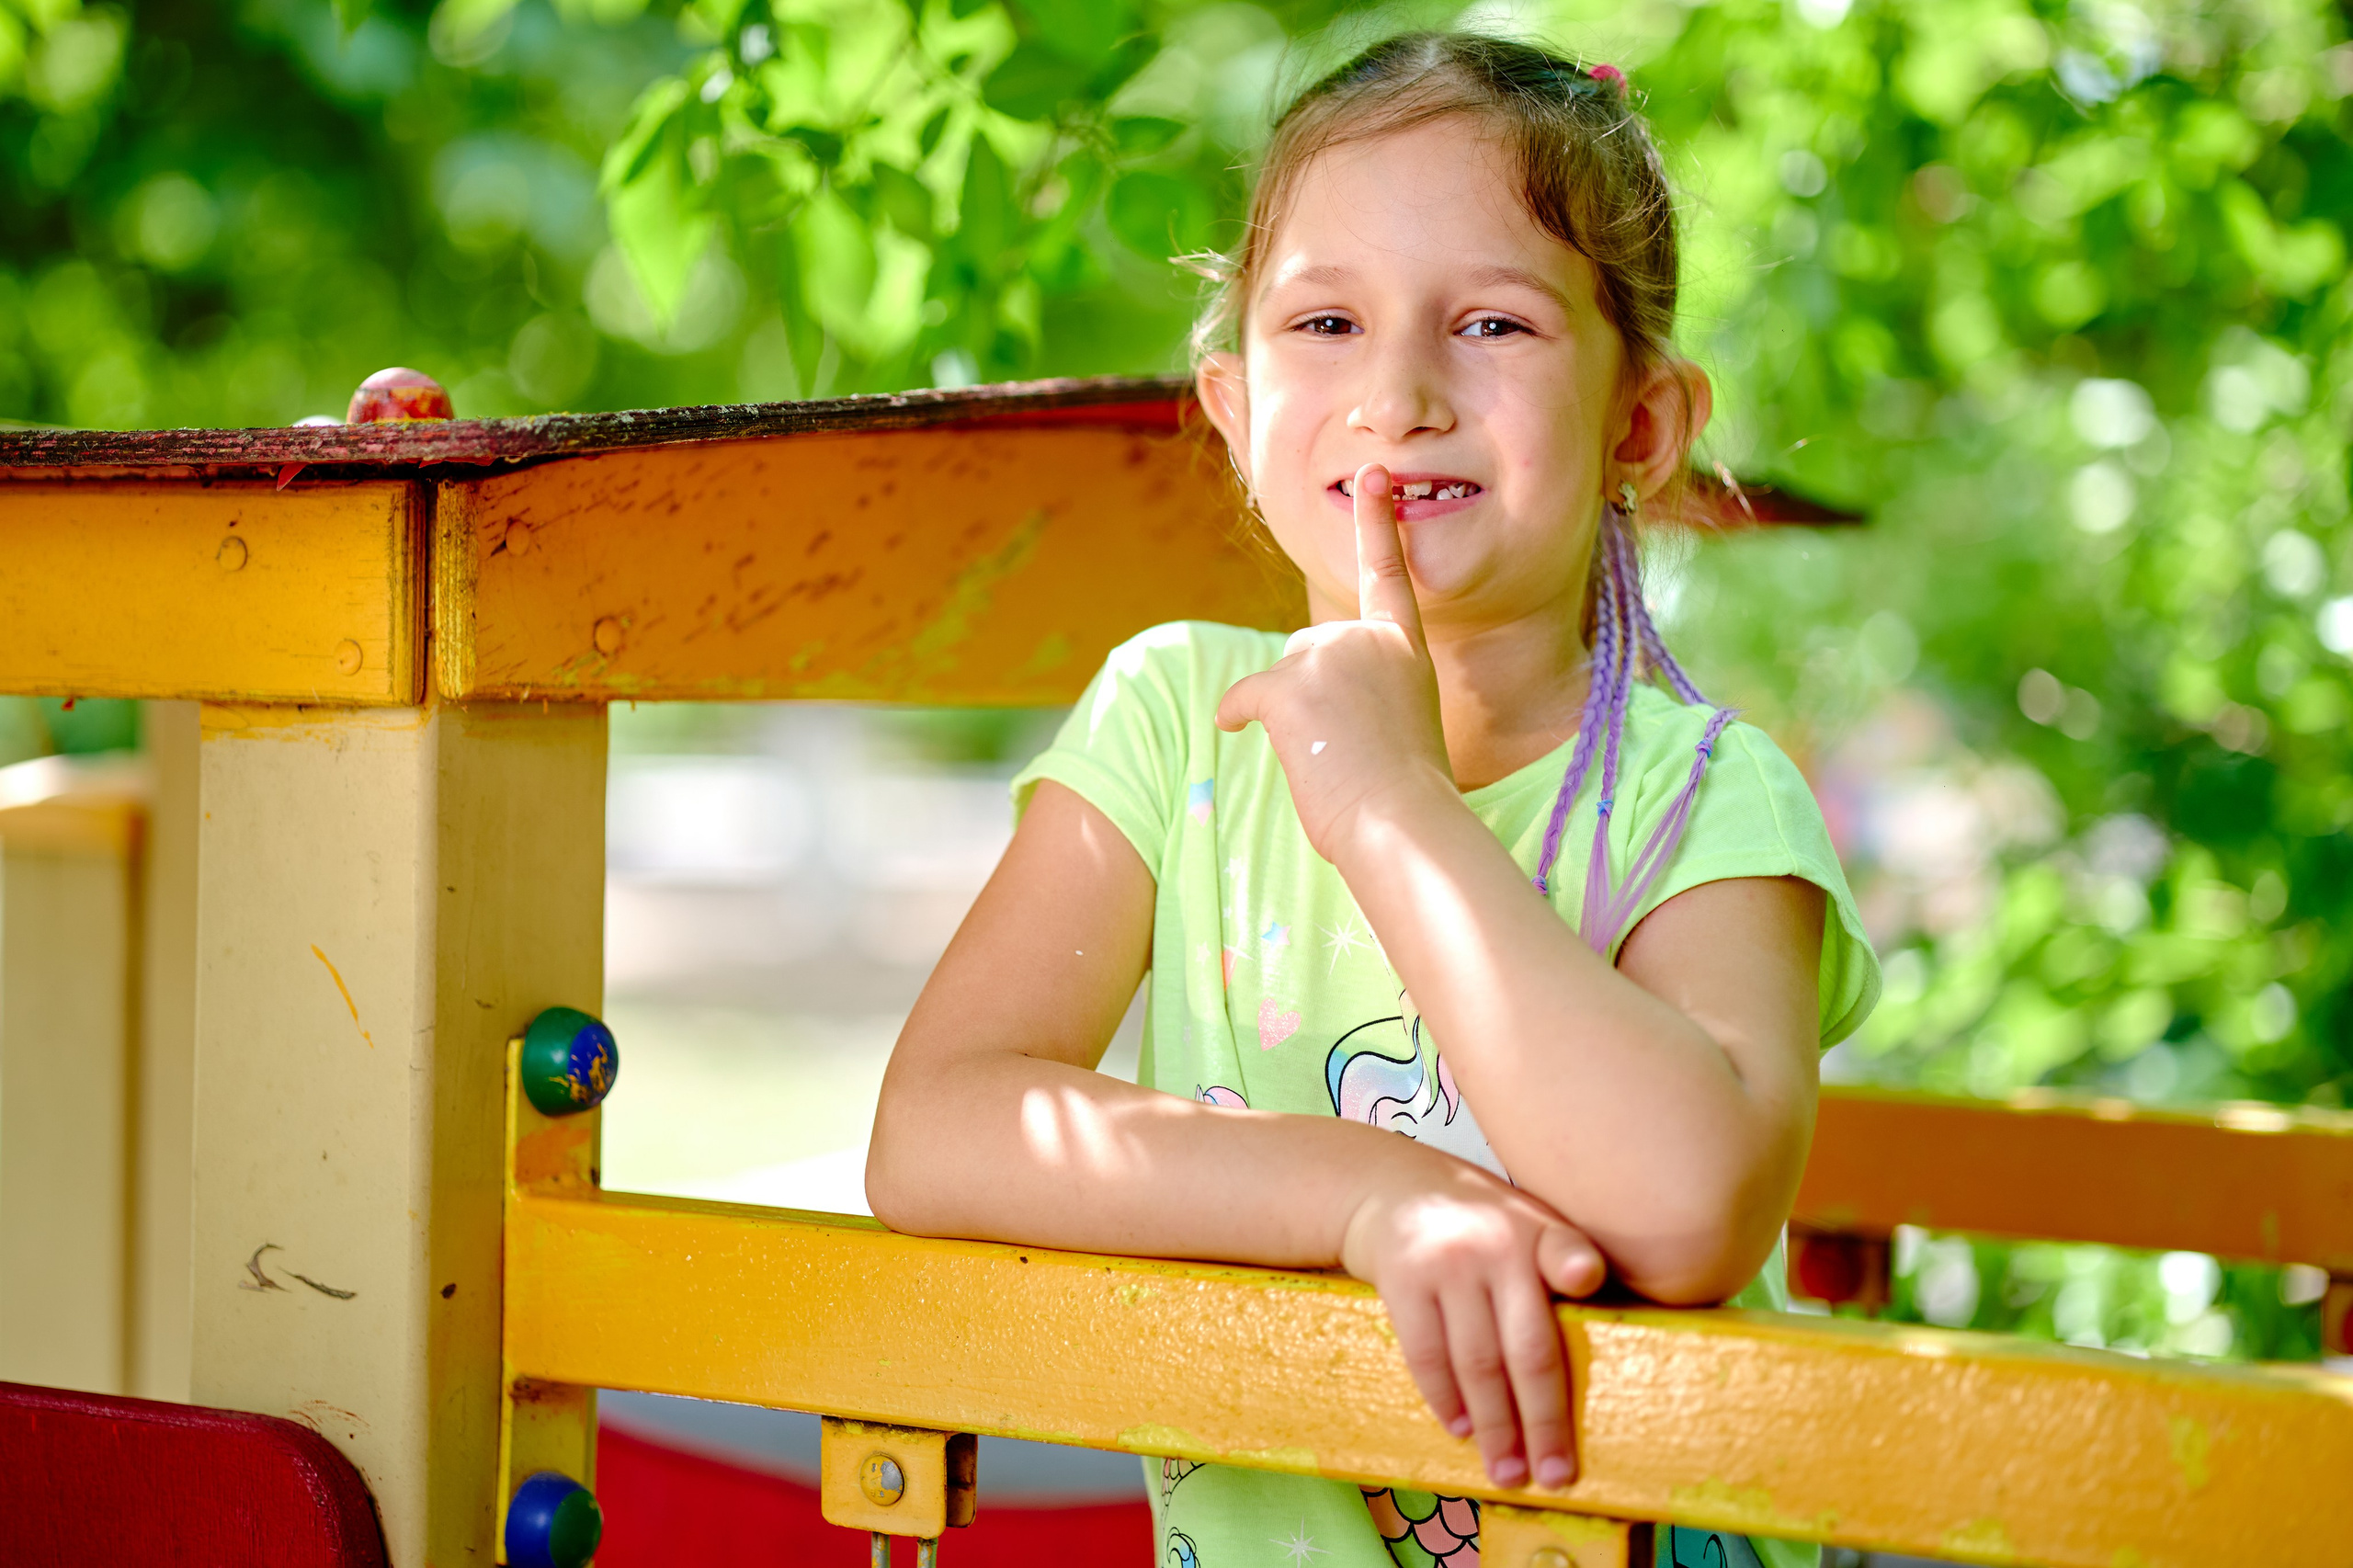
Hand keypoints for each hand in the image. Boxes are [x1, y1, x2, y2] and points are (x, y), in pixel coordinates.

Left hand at [1215, 463, 1453, 862]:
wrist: (1400, 821)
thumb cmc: (1405, 795)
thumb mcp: (1399, 724)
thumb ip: (1366, 689)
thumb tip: (1306, 697)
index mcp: (1403, 648)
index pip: (1387, 574)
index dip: (1377, 521)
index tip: (1373, 472)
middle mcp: (1366, 638)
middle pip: (1308, 651)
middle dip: (1309, 695)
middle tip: (1346, 746)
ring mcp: (1328, 655)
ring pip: (1279, 677)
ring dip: (1288, 718)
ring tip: (1328, 756)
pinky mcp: (1288, 682)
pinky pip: (1243, 696)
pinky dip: (1238, 717)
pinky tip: (1247, 735)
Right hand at [1340, 1151, 1605, 1489]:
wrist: (1392, 1185)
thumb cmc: (1479, 1223)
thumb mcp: (1527, 1225)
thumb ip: (1563, 1269)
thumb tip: (1606, 1344)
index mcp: (1537, 1233)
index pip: (1563, 1250)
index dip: (1576, 1265)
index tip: (1586, 1279)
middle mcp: (1494, 1245)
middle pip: (1526, 1346)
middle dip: (1543, 1419)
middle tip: (1553, 1476)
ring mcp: (1445, 1263)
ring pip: (1477, 1363)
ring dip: (1494, 1427)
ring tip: (1507, 1472)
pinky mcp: (1401, 1279)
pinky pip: (1426, 1353)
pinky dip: (1445, 1398)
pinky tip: (1462, 1429)